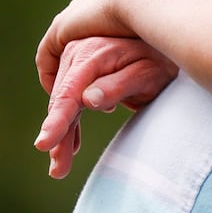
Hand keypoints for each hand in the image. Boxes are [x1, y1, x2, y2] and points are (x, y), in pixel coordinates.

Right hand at [34, 36, 178, 177]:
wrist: (167, 41)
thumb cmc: (161, 59)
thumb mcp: (147, 73)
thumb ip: (118, 85)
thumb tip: (87, 101)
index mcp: (92, 55)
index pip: (69, 93)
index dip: (56, 120)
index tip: (45, 144)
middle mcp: (78, 55)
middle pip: (62, 102)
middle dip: (57, 137)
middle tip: (57, 171)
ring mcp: (78, 62)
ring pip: (64, 104)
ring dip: (61, 136)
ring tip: (59, 169)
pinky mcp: (83, 73)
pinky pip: (71, 101)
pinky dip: (69, 124)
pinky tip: (72, 146)